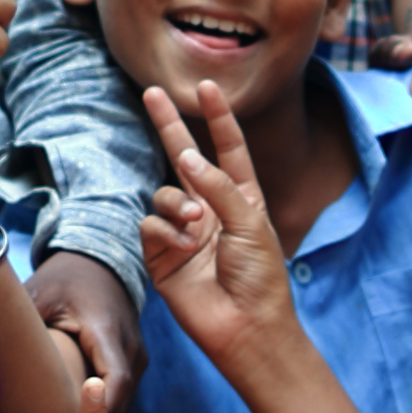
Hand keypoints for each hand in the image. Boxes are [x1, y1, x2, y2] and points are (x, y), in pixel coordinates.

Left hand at [28, 252, 145, 412]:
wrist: (97, 261)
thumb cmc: (64, 278)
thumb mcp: (40, 292)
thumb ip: (22, 320)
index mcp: (109, 329)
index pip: (115, 380)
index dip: (96, 412)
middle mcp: (130, 346)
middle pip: (120, 402)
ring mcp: (135, 356)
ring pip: (122, 404)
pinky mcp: (131, 363)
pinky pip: (119, 396)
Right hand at [136, 81, 300, 367]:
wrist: (245, 326)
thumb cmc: (260, 276)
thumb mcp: (249, 222)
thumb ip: (217, 185)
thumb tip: (187, 155)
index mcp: (239, 198)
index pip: (227, 148)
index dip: (217, 117)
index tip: (207, 86)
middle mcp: (208, 209)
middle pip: (183, 157)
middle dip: (167, 125)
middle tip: (151, 91)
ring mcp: (182, 230)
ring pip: (162, 194)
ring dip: (176, 203)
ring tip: (194, 223)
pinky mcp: (160, 254)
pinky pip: (150, 225)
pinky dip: (166, 231)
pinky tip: (184, 248)